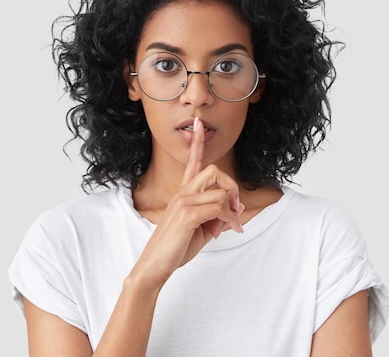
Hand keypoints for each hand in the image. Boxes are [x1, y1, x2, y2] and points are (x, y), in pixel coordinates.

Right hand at [131, 117, 244, 289]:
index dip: (197, 141)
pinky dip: (229, 218)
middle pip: (214, 171)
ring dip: (232, 209)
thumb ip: (216, 217)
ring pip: (220, 191)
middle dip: (232, 187)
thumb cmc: (174, 248)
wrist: (153, 267)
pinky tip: (227, 230)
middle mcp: (182, 193)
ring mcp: (183, 202)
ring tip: (231, 226)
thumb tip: (235, 211)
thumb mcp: (200, 230)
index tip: (198, 121)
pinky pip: (219, 207)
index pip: (192, 161)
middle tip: (235, 209)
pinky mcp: (187, 215)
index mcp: (183, 193)